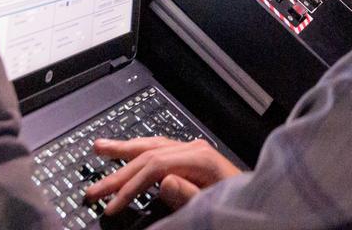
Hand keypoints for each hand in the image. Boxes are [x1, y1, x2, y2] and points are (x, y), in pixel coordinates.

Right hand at [86, 137, 239, 213]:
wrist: (259, 205)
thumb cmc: (238, 205)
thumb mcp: (215, 204)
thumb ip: (190, 194)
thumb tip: (164, 181)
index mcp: (201, 158)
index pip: (154, 166)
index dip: (130, 186)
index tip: (112, 206)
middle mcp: (195, 149)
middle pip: (148, 155)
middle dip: (118, 174)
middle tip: (92, 190)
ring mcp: (193, 151)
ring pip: (151, 145)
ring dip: (124, 149)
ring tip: (100, 148)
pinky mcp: (192, 158)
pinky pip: (160, 149)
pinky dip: (139, 149)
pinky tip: (128, 149)